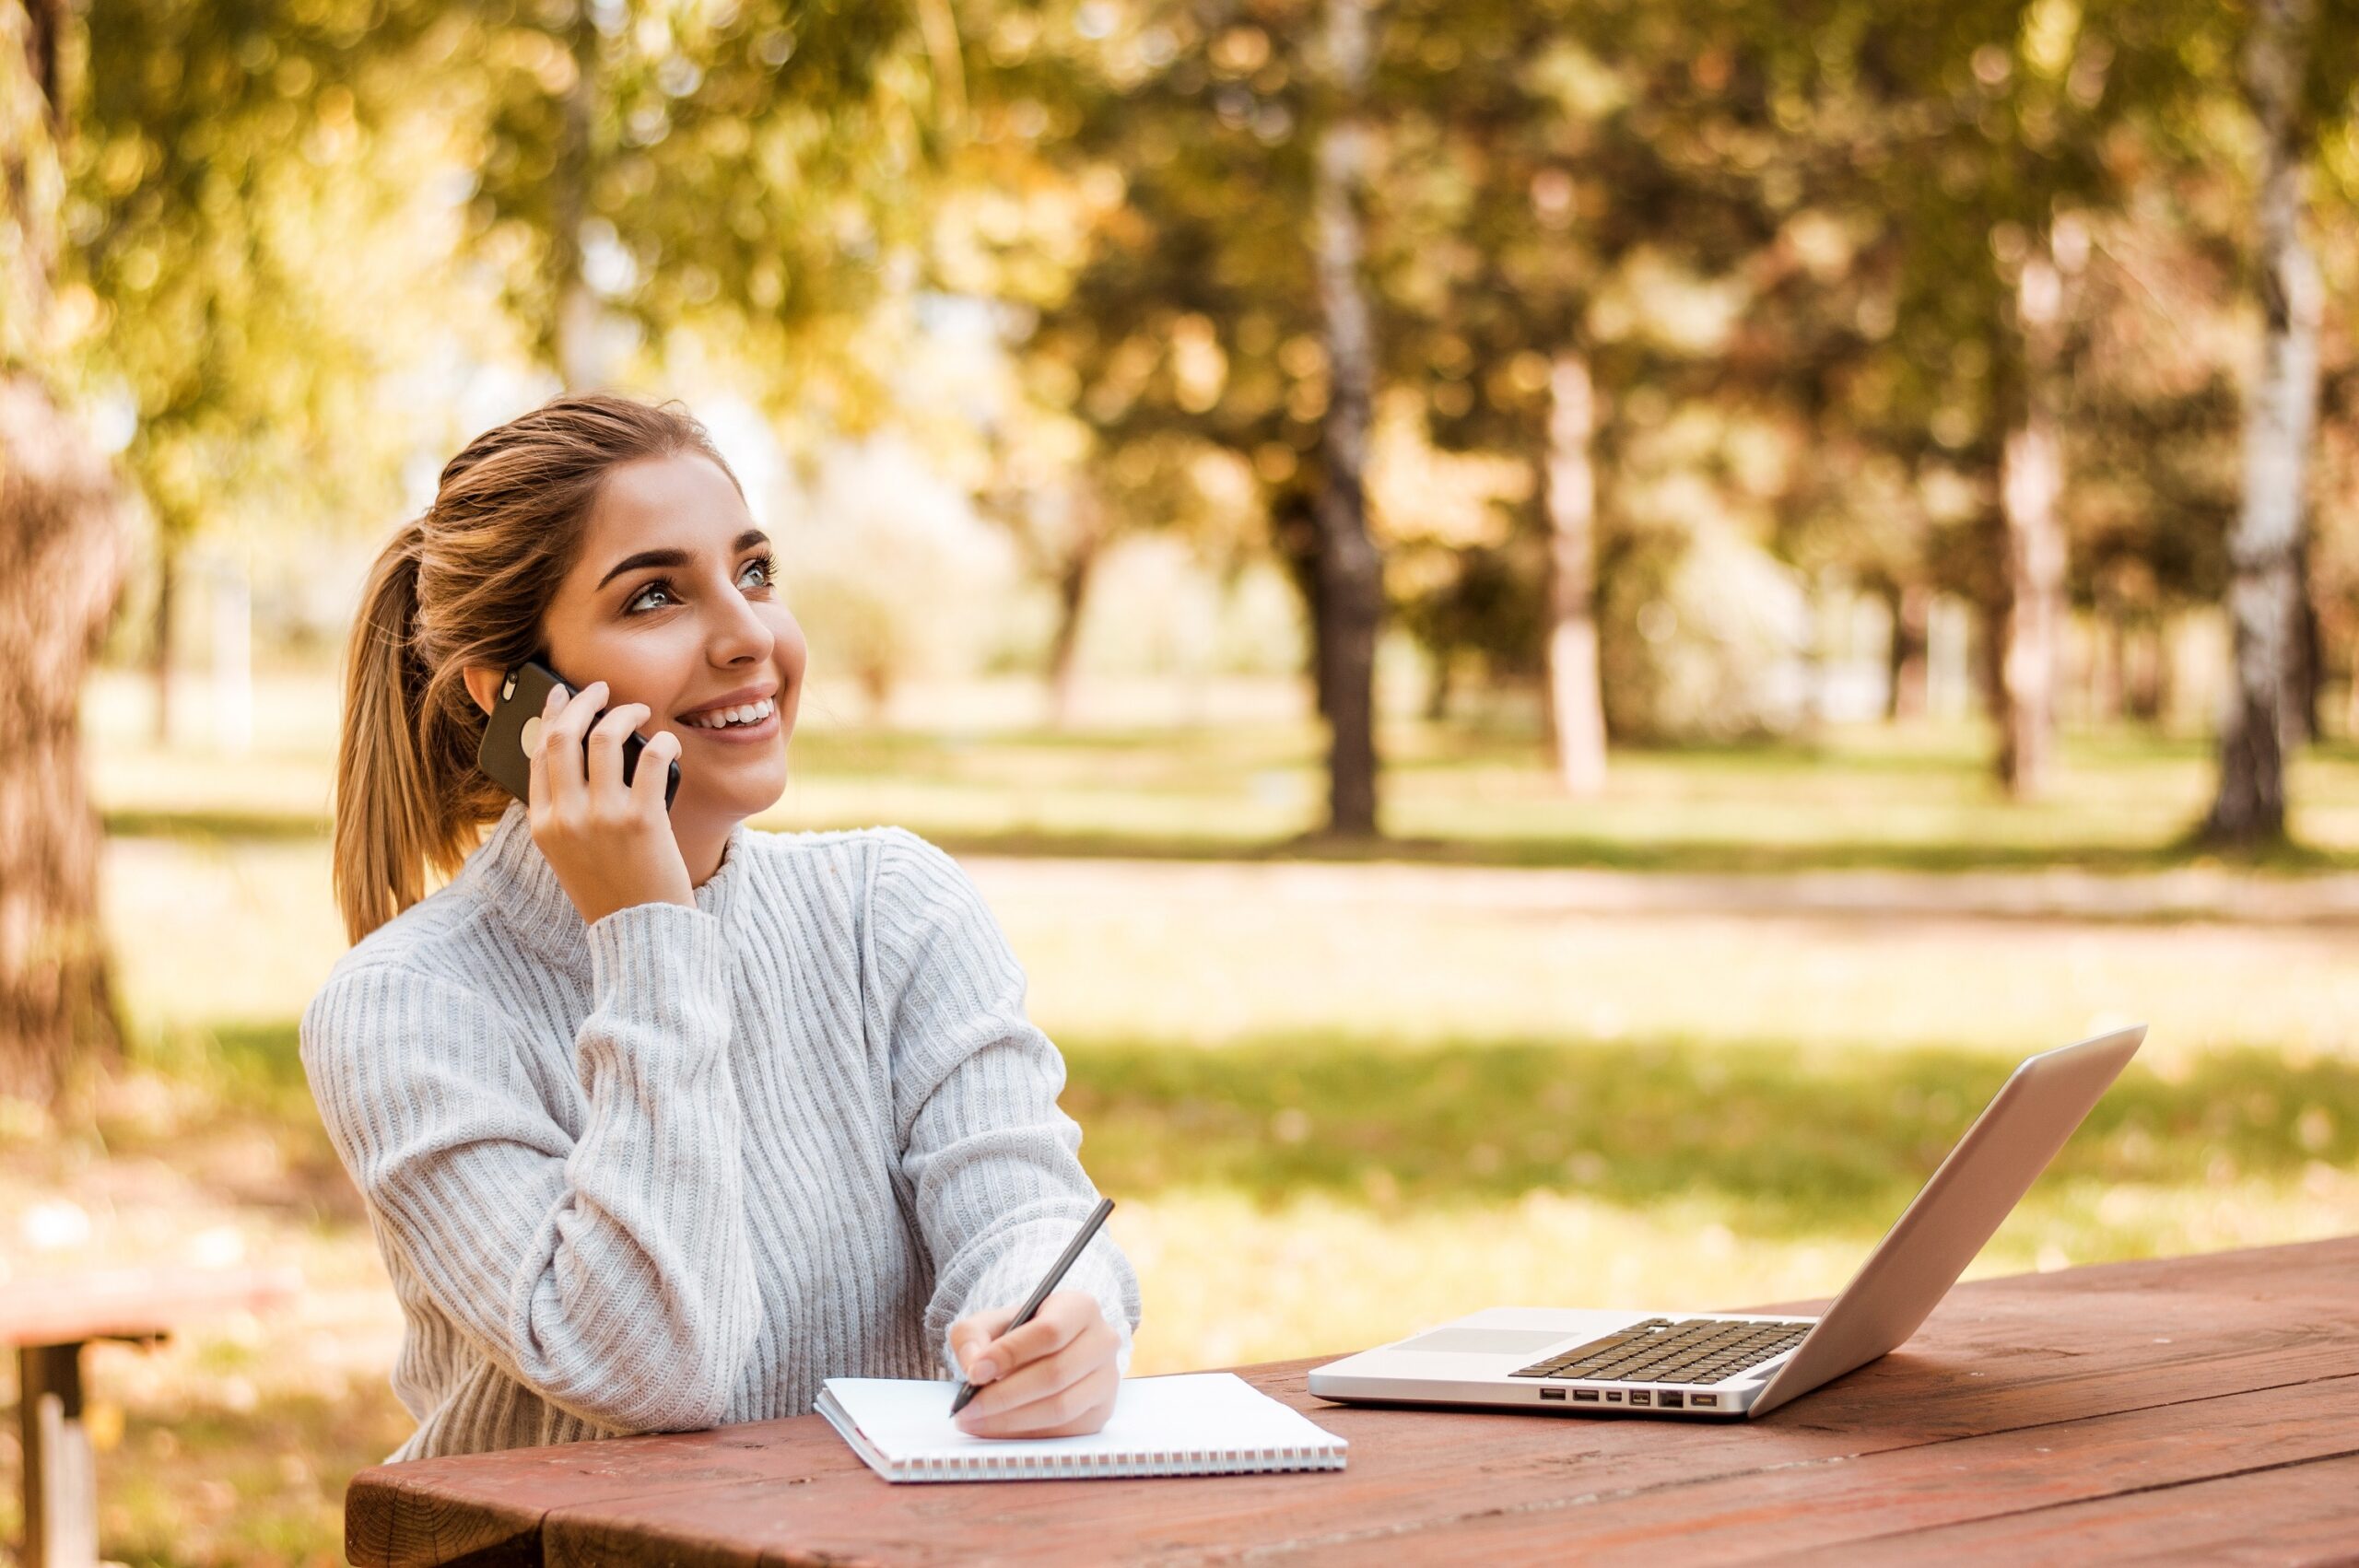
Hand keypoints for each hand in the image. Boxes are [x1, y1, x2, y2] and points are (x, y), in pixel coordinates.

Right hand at [526, 678, 693, 928]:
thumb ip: (566, 812)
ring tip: (637, 708)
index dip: (551, 717)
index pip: (538, 755)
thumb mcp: (571, 855)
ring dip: (623, 712)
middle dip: (581, 700)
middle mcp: (566, 817)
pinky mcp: (642, 819)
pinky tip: (669, 742)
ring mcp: (602, 817)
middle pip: (563, 736)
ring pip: (604, 737)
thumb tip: (581, 755)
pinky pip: (651, 758)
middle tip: (600, 688)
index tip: (561, 696)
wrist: (642, 934)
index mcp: (543, 825)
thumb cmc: (613, 891)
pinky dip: (662, 741)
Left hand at [948, 1290, 1120, 1437]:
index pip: (1049, 1332)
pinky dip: (1025, 1434)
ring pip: (1060, 1407)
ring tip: (975, 1421)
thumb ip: (972, 1336)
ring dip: (1011, 1420)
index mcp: (1080, 1307)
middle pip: (1055, 1374)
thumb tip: (973, 1367)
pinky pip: (1064, 1431)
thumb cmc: (1017, 1335)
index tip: (974, 1372)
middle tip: (968, 1407)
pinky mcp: (1102, 1411)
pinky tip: (997, 1429)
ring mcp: (1107, 1379)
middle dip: (1004, 1395)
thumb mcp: (989, 1323)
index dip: (1011, 1353)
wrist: (1043, 1353)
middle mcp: (1102, 1341)